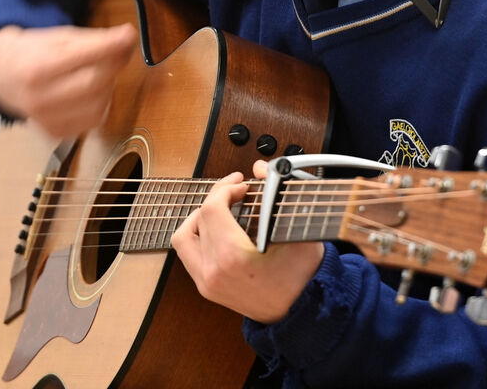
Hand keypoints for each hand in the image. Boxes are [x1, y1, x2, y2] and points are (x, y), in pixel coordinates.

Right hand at [0, 22, 136, 138]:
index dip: (110, 46)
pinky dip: (101, 102)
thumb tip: (128, 38)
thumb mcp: (57, 37)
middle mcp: (39, 99)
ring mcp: (47, 121)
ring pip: (99, 104)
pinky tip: (93, 90)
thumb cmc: (33, 53)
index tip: (129, 34)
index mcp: (35, 69)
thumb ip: (92, 39)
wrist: (4, 78)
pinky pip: (94, 119)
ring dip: (109, 84)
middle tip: (121, 50)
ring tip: (100, 70)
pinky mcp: (57, 133)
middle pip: (94, 83)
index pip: (81, 57)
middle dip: (114, 64)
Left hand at [171, 162, 323, 322]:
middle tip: (235, 192)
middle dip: (216, 198)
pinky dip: (199, 236)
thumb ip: (281, 196)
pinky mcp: (206, 288)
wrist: (300, 316)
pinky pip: (189, 254)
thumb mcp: (301, 233)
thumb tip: (261, 169)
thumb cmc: (303, 277)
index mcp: (232, 257)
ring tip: (221, 209)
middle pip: (197, 218)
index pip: (212, 208)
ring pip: (183, 237)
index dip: (225, 188)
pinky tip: (220, 229)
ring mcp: (206, 281)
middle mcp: (213, 270)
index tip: (240, 185)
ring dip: (200, 217)